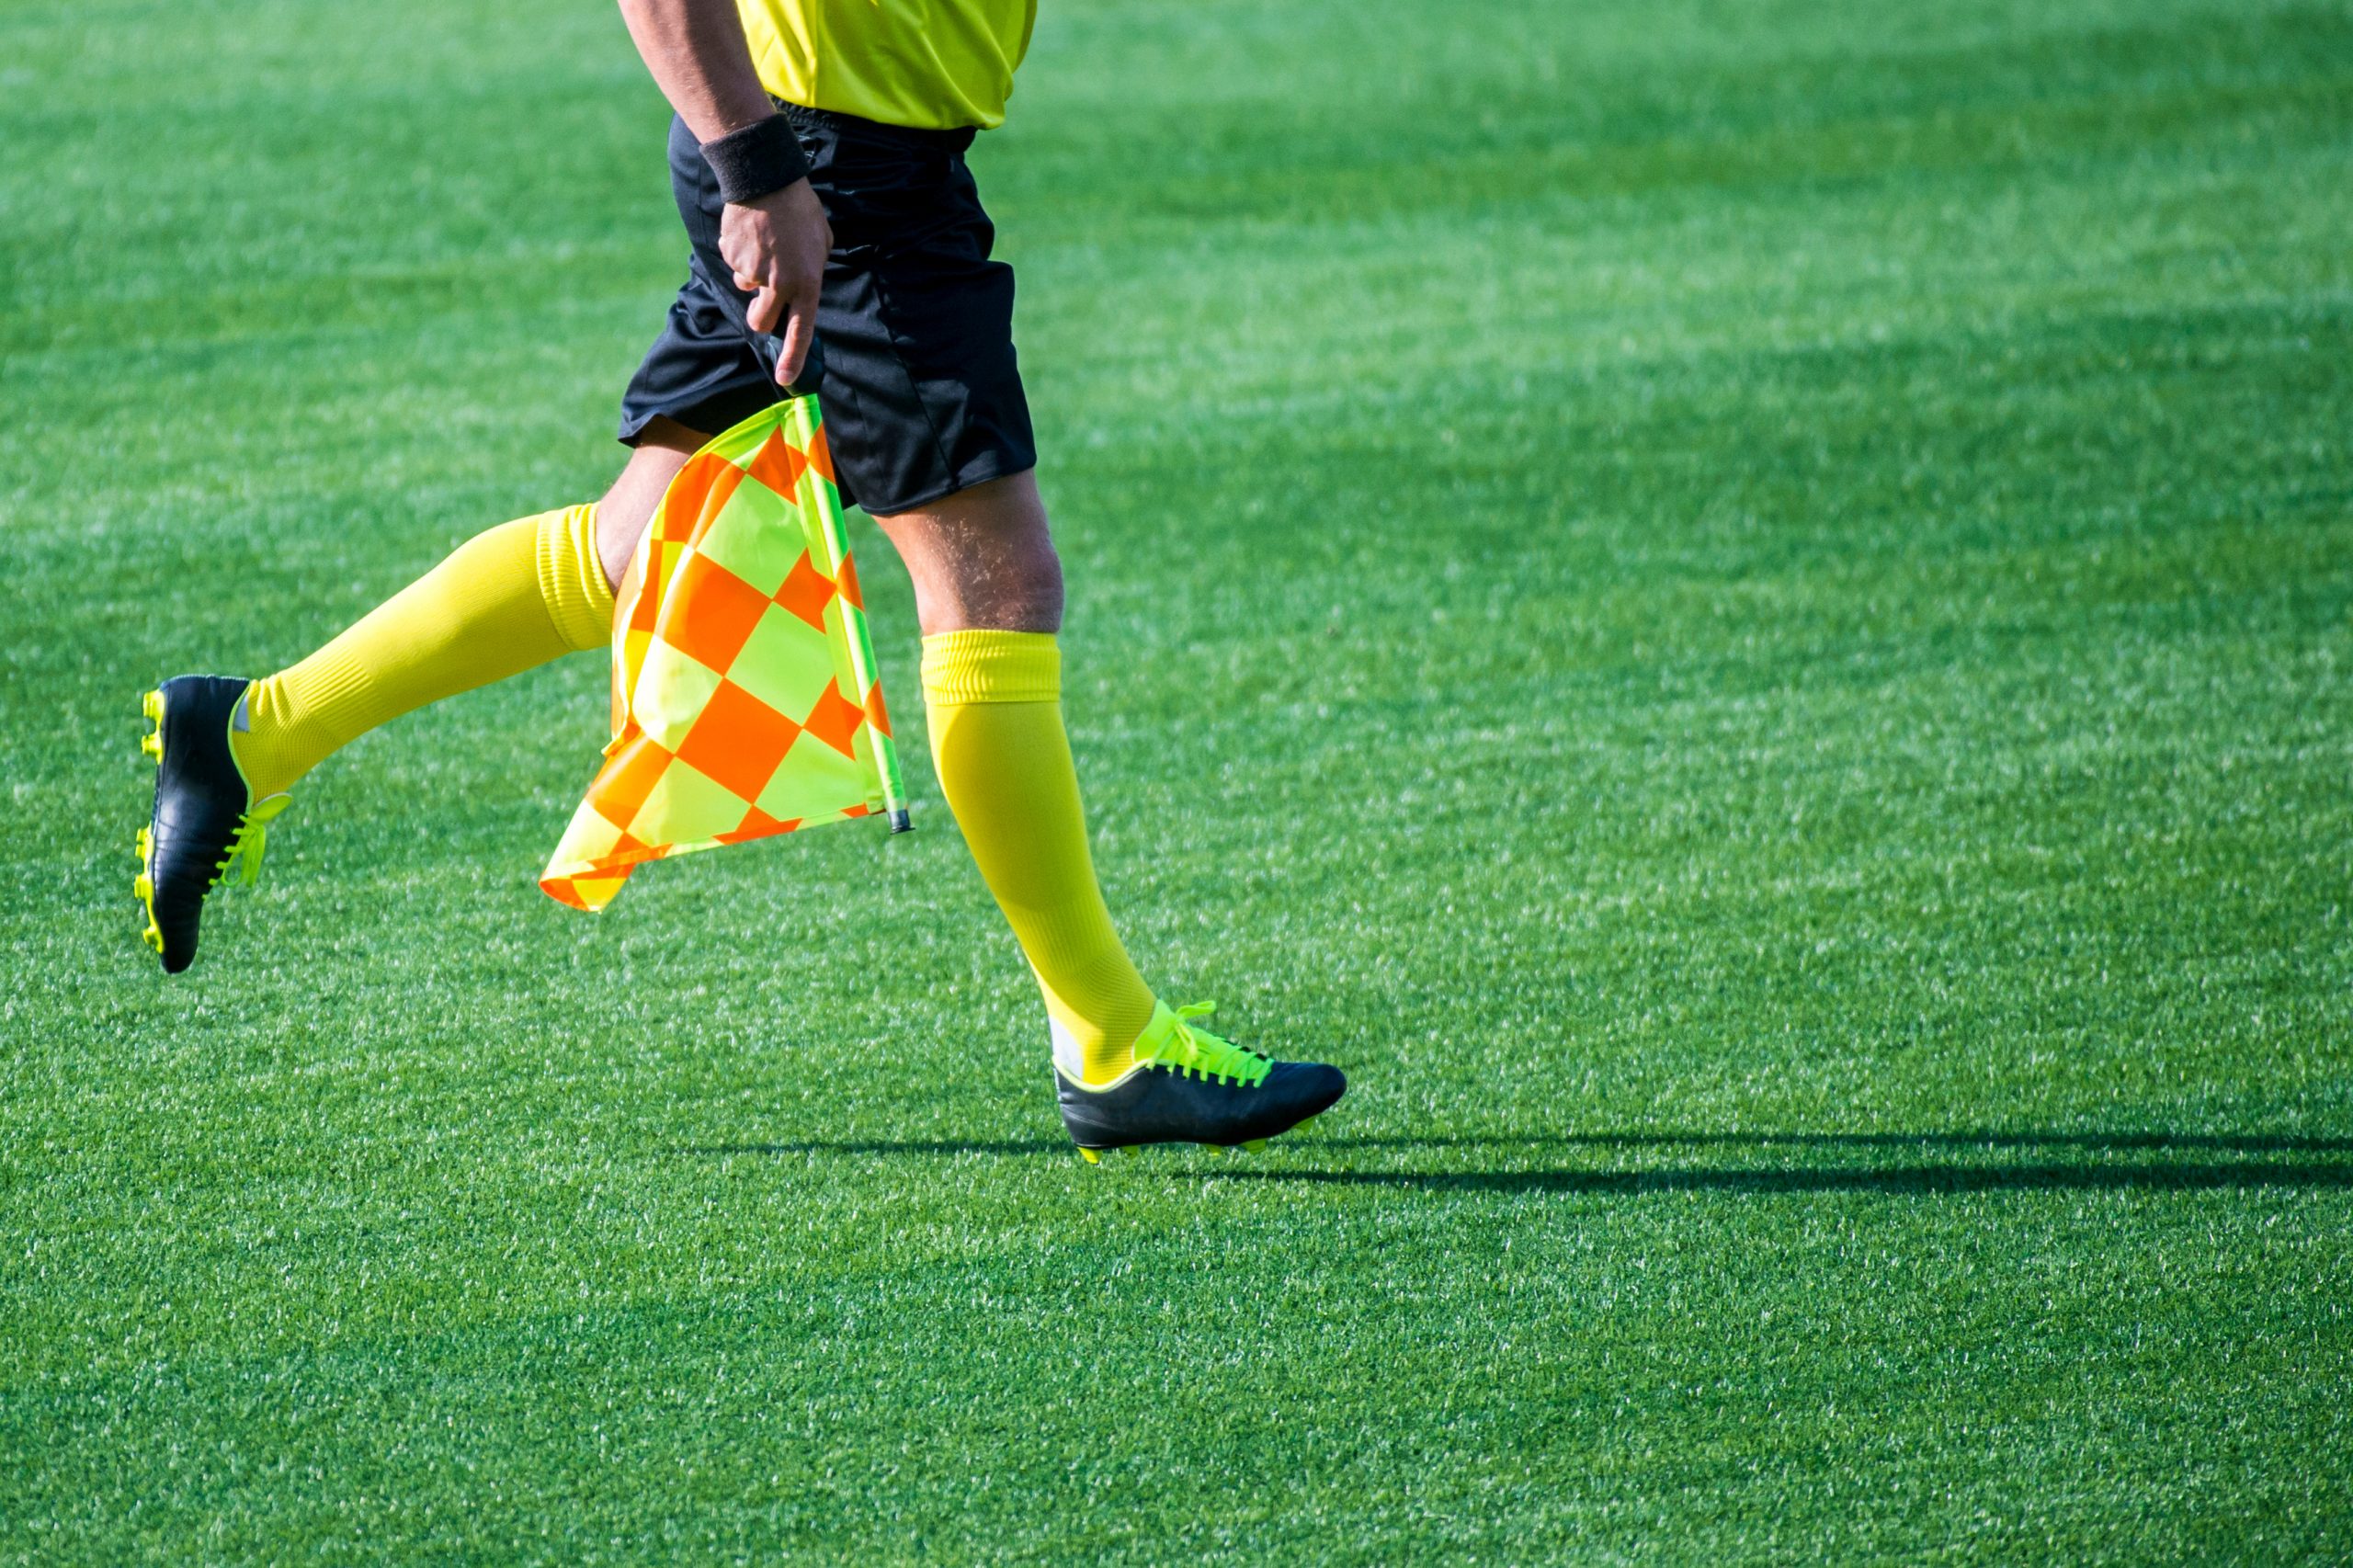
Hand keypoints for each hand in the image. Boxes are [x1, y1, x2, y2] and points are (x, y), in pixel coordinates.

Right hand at [720, 176, 831, 387]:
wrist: (767, 178)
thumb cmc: (801, 209)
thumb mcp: (822, 240)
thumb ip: (814, 267)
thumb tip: (802, 284)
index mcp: (807, 282)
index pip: (801, 330)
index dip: (792, 357)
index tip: (786, 378)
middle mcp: (779, 284)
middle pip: (760, 321)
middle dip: (758, 315)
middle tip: (762, 298)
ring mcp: (752, 272)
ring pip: (745, 289)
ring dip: (750, 276)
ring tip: (763, 245)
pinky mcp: (731, 256)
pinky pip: (734, 263)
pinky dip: (740, 253)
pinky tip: (750, 232)